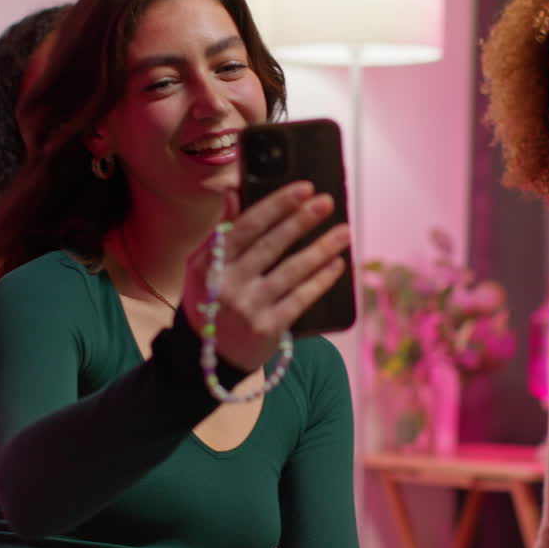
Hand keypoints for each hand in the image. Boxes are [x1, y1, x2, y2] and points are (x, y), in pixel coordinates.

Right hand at [182, 181, 350, 371]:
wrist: (207, 359)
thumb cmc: (212, 301)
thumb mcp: (204, 266)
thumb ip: (222, 231)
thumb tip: (232, 192)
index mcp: (210, 263)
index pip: (247, 227)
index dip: (277, 206)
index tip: (304, 188)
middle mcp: (227, 285)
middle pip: (271, 246)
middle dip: (302, 221)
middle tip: (327, 202)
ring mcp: (248, 308)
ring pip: (292, 271)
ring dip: (321, 248)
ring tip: (343, 232)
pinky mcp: (268, 329)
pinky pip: (301, 299)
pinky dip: (320, 280)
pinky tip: (336, 264)